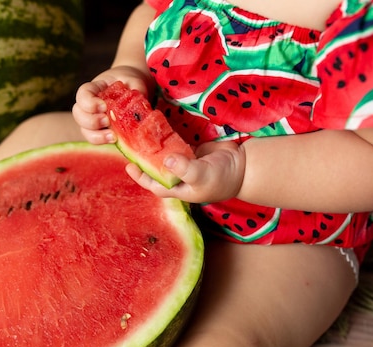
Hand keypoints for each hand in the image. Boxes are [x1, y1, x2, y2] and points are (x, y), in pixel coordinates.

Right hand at [72, 66, 150, 144]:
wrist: (132, 87)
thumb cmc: (130, 82)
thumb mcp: (134, 80)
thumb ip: (136, 89)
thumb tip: (141, 105)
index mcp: (94, 88)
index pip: (82, 94)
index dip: (89, 103)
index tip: (103, 106)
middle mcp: (89, 105)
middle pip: (78, 114)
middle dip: (91, 120)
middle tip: (107, 121)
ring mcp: (92, 118)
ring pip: (84, 129)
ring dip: (95, 135)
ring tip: (112, 136)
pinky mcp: (100, 130)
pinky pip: (94, 138)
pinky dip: (102, 141)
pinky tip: (115, 140)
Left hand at [126, 141, 245, 203]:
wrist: (243, 166)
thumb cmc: (222, 177)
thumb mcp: (202, 175)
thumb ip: (184, 169)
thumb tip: (165, 160)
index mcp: (179, 189)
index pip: (155, 184)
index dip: (141, 177)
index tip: (129, 166)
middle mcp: (179, 178)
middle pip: (157, 169)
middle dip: (145, 159)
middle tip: (132, 145)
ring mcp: (186, 164)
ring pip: (165, 157)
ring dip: (155, 149)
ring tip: (142, 136)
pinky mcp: (192, 153)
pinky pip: (176, 147)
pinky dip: (169, 141)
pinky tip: (160, 131)